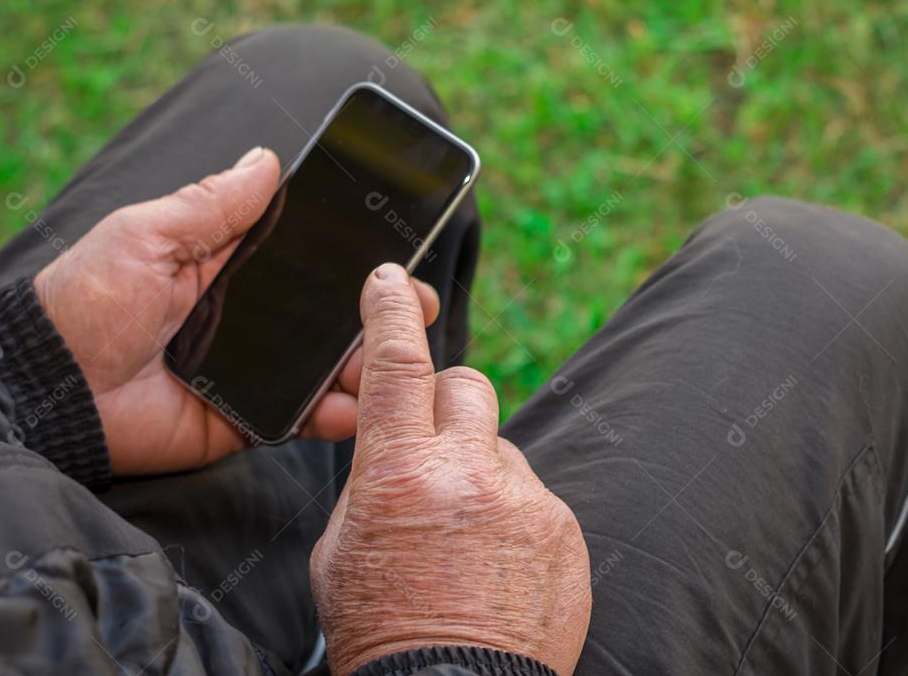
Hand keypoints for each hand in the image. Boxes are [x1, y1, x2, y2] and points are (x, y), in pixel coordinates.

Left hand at [33, 148, 439, 475]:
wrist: (50, 391)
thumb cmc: (87, 303)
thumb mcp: (146, 236)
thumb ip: (211, 204)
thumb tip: (267, 159)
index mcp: (227, 268)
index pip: (305, 257)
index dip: (351, 254)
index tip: (396, 250)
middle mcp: (249, 319)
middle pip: (329, 313)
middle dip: (379, 311)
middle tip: (414, 307)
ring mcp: (252, 371)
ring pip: (326, 367)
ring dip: (368, 363)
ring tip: (402, 361)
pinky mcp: (247, 419)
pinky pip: (301, 416)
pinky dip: (336, 416)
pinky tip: (363, 406)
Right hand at [309, 263, 591, 675]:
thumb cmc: (382, 627)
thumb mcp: (342, 548)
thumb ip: (372, 481)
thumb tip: (397, 448)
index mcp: (398, 473)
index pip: (397, 364)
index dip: (389, 312)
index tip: (390, 281)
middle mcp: (468, 473)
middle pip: (468, 385)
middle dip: (446, 404)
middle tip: (433, 451)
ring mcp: (526, 501)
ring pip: (501, 449)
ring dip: (481, 476)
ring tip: (466, 543)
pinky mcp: (565, 530)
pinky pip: (535, 498)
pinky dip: (514, 519)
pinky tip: (497, 567)